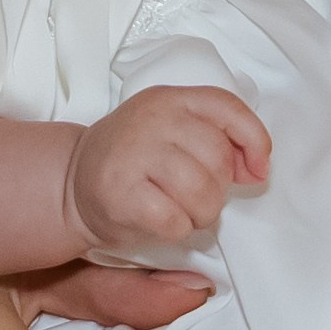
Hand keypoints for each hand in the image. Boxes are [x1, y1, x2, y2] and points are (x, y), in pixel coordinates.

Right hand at [62, 86, 270, 253]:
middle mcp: (151, 119)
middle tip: (196, 196)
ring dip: (201, 214)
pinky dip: (178, 230)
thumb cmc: (134, 162)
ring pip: (202, 193)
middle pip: (218, 158)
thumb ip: (218, 140)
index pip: (227, 108)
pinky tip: (160, 220)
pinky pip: (175, 221)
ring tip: (182, 211)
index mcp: (169, 99)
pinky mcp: (120, 193)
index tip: (255, 170)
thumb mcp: (174, 133)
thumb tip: (256, 170)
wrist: (73, 183)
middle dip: (218, 189)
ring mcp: (132, 154)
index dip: (254, 141)